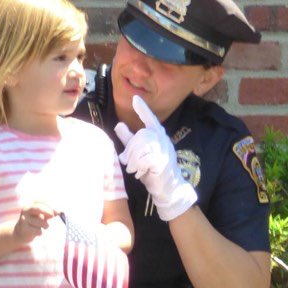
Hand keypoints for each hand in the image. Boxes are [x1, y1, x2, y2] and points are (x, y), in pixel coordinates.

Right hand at [14, 202, 57, 245]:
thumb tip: (61, 212)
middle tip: (53, 216)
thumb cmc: (35, 222)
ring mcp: (24, 219)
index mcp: (32, 204)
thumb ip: (50, 212)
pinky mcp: (23, 228)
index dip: (51, 206)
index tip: (60, 212)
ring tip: (44, 227)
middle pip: (38, 208)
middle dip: (47, 211)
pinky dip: (40, 232)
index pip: (42, 201)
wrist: (21, 233)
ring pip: (40, 221)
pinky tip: (38, 232)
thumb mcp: (42, 215)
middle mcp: (26, 210)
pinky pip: (37, 230)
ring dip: (46, 225)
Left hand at [114, 95, 196, 221]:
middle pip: (141, 135)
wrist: (168, 189)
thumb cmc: (153, 170)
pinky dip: (139, 167)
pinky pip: (146, 159)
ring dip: (134, 160)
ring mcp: (165, 151)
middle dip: (130, 149)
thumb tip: (119, 125)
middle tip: (127, 162)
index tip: (135, 98)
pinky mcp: (164, 162)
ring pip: (143, 147)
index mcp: (158, 136)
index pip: (150, 119)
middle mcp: (163, 140)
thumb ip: (130, 140)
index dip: (143, 109)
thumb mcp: (139, 153)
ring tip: (133, 169)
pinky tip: (140, 173)